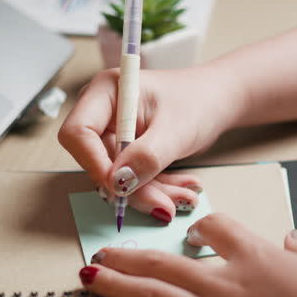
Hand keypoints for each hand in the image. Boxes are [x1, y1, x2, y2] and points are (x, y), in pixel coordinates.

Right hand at [58, 66, 242, 221]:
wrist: (217, 101)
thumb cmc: (199, 100)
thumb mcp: (175, 130)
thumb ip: (146, 156)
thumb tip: (118, 183)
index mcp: (106, 92)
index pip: (78, 133)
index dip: (94, 164)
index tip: (120, 187)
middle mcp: (104, 113)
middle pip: (97, 162)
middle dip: (131, 188)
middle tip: (165, 204)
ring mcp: (114, 134)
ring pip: (116, 178)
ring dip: (149, 193)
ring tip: (184, 197)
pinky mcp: (127, 152)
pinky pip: (132, 181)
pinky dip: (157, 190)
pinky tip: (181, 190)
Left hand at [76, 213, 296, 296]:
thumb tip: (294, 242)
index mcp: (257, 257)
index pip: (216, 229)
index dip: (201, 228)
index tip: (192, 230)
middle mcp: (227, 285)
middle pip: (165, 259)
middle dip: (131, 252)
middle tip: (105, 249)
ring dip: (115, 286)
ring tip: (87, 278)